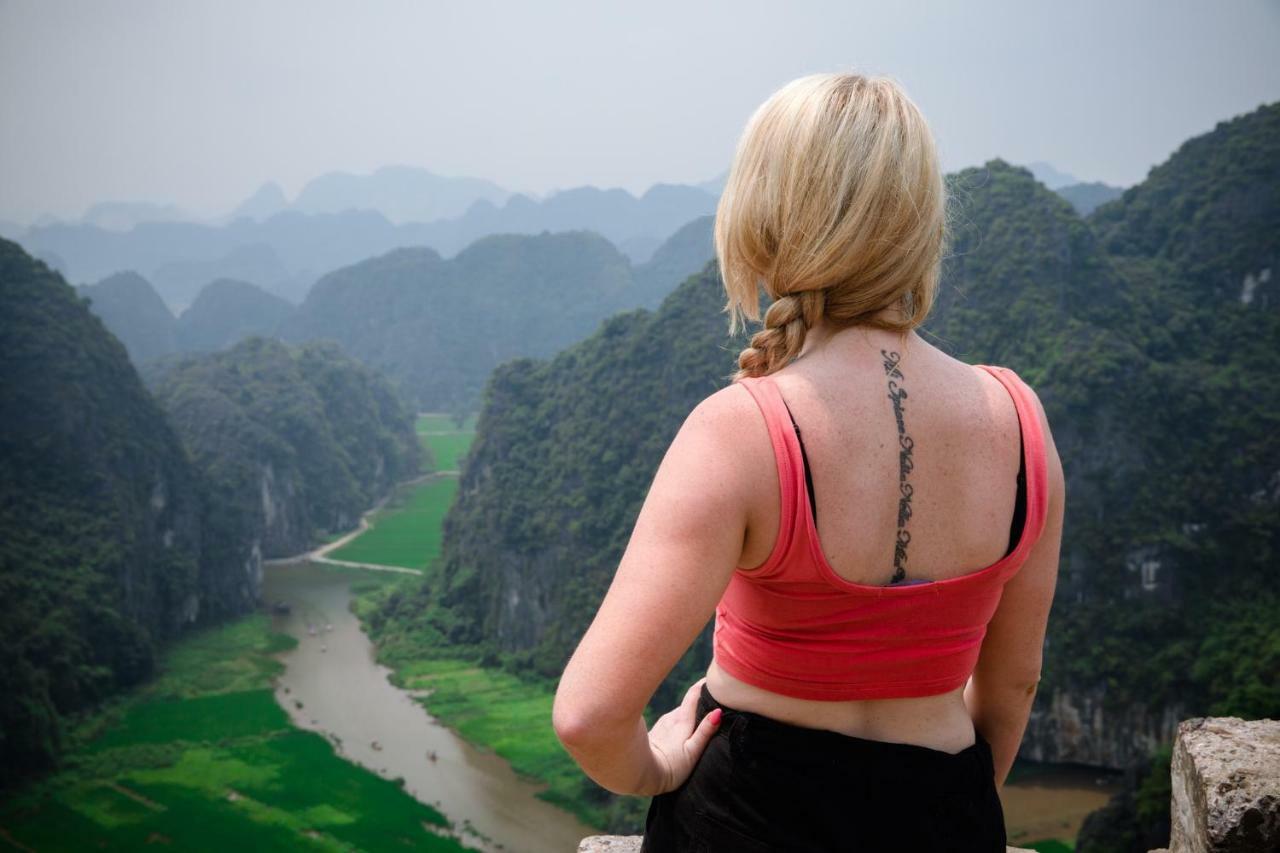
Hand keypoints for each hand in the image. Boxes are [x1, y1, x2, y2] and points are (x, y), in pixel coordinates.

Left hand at [644, 677, 722, 794]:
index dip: (704, 684)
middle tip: (715, 694)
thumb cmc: (669, 767)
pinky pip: (671, 721)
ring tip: (702, 713)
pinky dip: (679, 720)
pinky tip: (682, 729)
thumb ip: (705, 732)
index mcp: (682, 719)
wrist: (637, 774)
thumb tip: (718, 712)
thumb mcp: (692, 751)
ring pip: (679, 712)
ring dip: (689, 710)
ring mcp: (662, 724)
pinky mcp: (656, 732)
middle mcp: (671, 717)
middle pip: (688, 703)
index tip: (716, 675)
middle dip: (700, 698)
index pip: (694, 694)